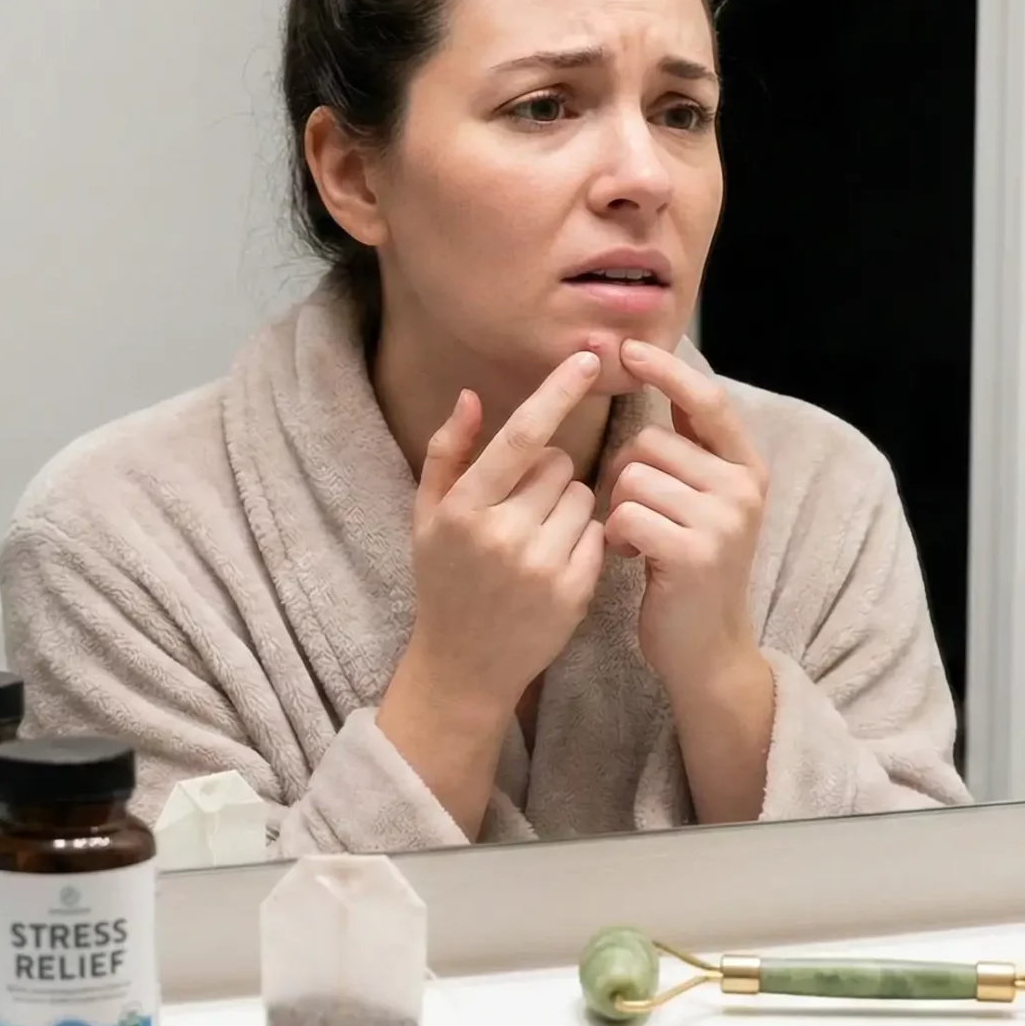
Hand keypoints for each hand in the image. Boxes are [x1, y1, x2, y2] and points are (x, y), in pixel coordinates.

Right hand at [382, 351, 606, 831]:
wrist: (463, 666)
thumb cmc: (443, 581)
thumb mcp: (426, 517)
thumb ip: (448, 453)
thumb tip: (471, 396)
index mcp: (464, 509)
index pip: (523, 437)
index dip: (559, 393)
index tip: (591, 359)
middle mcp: (503, 535)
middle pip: (559, 464)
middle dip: (549, 472)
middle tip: (522, 506)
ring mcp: (541, 566)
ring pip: (583, 496)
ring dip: (568, 505)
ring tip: (536, 536)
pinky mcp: (573, 592)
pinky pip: (598, 533)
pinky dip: (583, 538)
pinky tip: (555, 561)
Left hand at [603, 340, 769, 688]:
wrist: (708, 649)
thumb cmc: (690, 568)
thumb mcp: (705, 502)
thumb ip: (691, 449)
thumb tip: (659, 373)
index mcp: (748, 468)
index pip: (707, 401)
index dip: (667, 370)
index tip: (626, 349)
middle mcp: (743, 488)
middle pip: (650, 442)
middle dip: (625, 475)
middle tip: (638, 516)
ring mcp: (724, 521)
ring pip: (632, 477)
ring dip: (617, 509)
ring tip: (638, 540)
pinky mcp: (695, 553)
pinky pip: (625, 514)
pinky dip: (615, 536)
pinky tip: (634, 558)